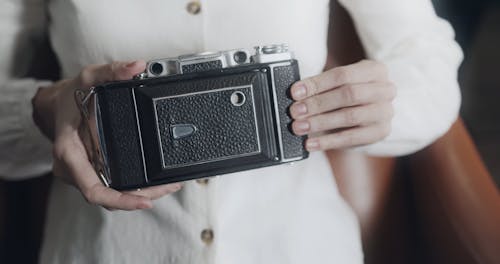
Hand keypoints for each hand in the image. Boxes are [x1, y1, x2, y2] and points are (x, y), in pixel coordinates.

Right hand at [32, 61, 181, 209]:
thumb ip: (112, 70)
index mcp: (70, 153)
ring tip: (169, 186)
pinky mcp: (93, 171)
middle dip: (139, 198)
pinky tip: (155, 183)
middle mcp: (75, 169)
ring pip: (112, 195)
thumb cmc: (71, 95)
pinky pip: (112, 186)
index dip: (120, 200)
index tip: (144, 201)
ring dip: (140, 195)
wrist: (58, 104)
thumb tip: (138, 66)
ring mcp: (84, 173)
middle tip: (169, 188)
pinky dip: (133, 188)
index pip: (93, 189)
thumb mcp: (88, 77)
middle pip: (108, 197)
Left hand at [290, 60, 395, 150]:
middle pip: (348, 95)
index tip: (295, 92)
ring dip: (320, 123)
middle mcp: (386, 89)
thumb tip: (296, 94)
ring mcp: (386, 112)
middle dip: (318, 103)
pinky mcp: (381, 132)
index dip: (317, 84)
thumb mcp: (339, 83)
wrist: (370, 114)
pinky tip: (311, 144)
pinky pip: (352, 138)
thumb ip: (321, 86)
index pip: (342, 75)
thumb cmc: (349, 94)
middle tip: (295, 111)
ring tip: (299, 127)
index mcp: (375, 70)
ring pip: (350, 116)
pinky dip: (328, 142)